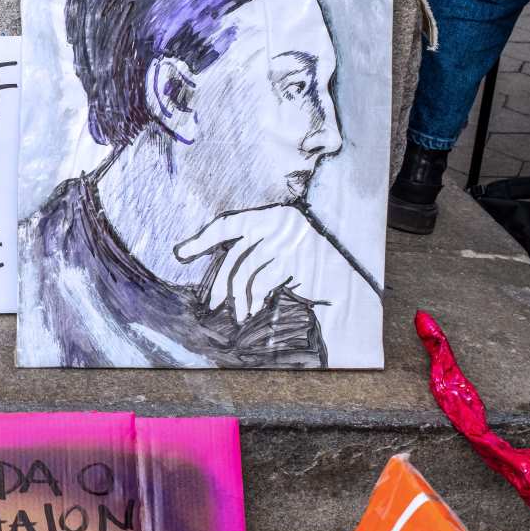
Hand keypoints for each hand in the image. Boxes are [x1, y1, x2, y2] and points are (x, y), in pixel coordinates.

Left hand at [173, 205, 359, 323]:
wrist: (348, 272)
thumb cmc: (311, 261)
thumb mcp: (281, 246)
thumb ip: (253, 250)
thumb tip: (220, 274)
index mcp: (270, 216)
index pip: (228, 222)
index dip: (203, 237)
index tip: (181, 253)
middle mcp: (277, 224)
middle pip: (235, 255)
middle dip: (221, 284)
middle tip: (213, 304)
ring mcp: (287, 242)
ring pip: (247, 272)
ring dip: (238, 298)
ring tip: (237, 314)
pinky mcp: (295, 262)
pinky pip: (263, 283)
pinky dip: (255, 299)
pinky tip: (253, 309)